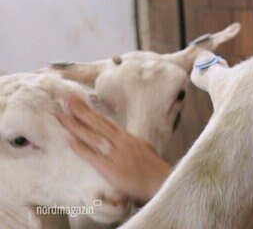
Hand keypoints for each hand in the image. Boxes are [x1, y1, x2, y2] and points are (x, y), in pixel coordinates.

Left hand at [57, 94, 171, 202]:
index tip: (79, 101)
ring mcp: (116, 154)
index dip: (91, 111)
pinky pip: (93, 156)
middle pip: (98, 123)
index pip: (106, 122)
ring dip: (75, 125)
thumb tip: (123, 139)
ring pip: (93, 136)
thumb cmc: (155, 170)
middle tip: (66, 98)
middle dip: (80, 110)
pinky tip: (70, 140)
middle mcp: (122, 142)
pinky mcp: (112, 169)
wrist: (163, 182)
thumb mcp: (144, 150)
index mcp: (129, 138)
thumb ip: (131, 144)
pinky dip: (81, 148)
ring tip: (61, 115)